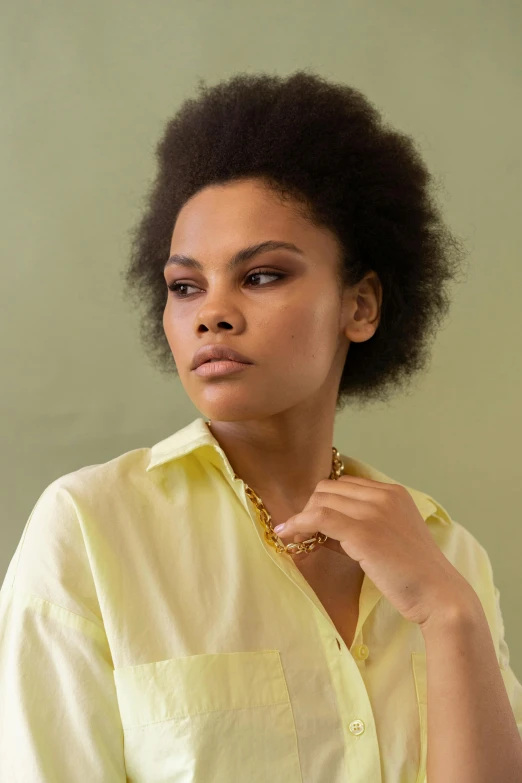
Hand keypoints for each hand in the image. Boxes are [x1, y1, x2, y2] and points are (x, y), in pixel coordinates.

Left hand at [273, 475, 475, 627]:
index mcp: (393, 493)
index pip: (345, 484)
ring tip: (295, 539)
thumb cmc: (414, 575)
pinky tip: (287, 536)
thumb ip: (358, 528)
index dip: (325, 502)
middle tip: (303, 534)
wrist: (438, 595)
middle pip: (329, 489)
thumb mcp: (388, 540)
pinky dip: (298, 524)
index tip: (313, 523)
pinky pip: (318, 517)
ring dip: (302, 518)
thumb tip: (319, 529)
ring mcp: (374, 511)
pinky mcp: (363, 531)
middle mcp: (384, 495)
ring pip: (320, 500)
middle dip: (311, 508)